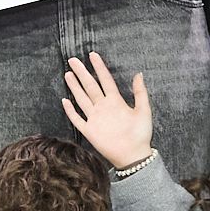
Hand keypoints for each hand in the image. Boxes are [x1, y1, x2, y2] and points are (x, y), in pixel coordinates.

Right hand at [58, 51, 154, 172]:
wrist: (133, 155)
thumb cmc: (140, 134)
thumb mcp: (144, 111)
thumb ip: (140, 93)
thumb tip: (139, 73)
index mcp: (116, 101)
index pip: (105, 80)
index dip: (99, 67)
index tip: (93, 55)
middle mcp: (103, 107)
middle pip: (90, 86)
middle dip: (82, 73)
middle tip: (73, 60)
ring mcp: (95, 118)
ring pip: (82, 99)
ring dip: (75, 87)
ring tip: (68, 74)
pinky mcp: (89, 130)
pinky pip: (77, 119)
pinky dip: (71, 111)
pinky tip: (65, 101)